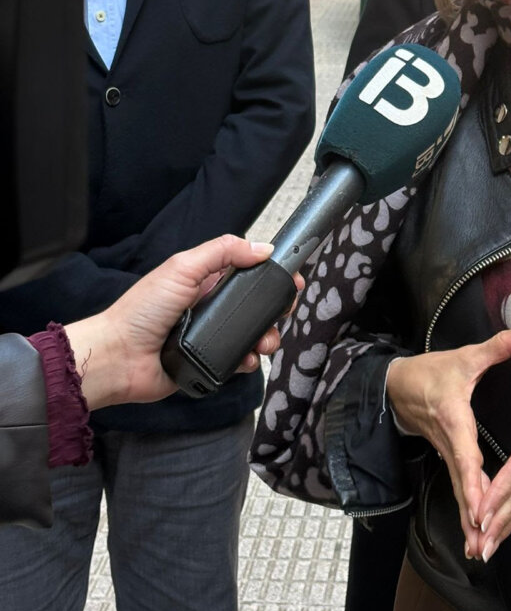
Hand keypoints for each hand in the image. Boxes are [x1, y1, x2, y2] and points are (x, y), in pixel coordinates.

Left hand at [64, 236, 299, 409]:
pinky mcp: (208, 364)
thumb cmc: (142, 311)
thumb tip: (263, 246)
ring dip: (267, 337)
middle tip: (284, 312)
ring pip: (252, 335)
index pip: (248, 273)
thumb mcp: (183, 268)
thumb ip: (222, 252)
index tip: (292, 278)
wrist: (119, 358)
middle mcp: (211, 308)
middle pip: (257, 306)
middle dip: (276, 309)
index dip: (272, 274)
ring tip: (265, 342)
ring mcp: (211, 337)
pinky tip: (247, 359)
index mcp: (205, 281)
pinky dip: (248, 361)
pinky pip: (238, 361)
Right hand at [386, 324, 510, 551]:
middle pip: (461, 482)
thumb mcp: (466, 355)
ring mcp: (446, 453)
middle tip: (482, 541)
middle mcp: (449, 441)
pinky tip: (477, 530)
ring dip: (468, 518)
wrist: (396, 385)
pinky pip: (459, 486)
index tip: (482, 504)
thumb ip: (499, 346)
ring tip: (479, 547)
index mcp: (454, 417)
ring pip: (459, 488)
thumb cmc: (432, 371)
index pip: (465, 452)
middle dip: (471, 513)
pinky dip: (467, 508)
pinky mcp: (447, 458)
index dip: (473, 479)